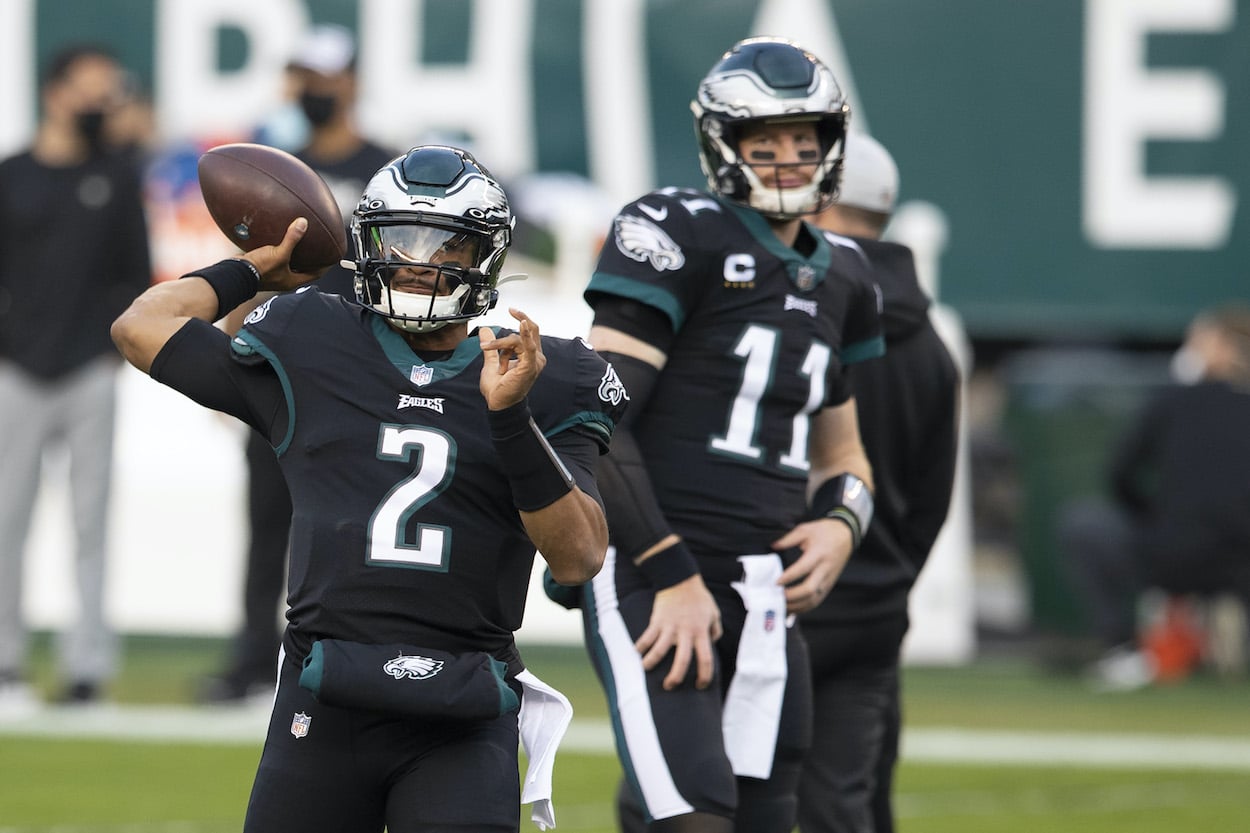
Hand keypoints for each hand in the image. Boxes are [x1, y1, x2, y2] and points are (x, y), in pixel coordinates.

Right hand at [243, 218, 327, 291]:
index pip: (316, 274)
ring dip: (295, 252)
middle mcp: (285, 278)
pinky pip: (276, 255)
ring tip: (300, 240)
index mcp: (293, 280)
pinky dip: (280, 247)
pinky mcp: (264, 266)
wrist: (235, 272)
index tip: (333, 257)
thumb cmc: (259, 270)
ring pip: (289, 262)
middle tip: (318, 247)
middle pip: (303, 268)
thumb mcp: (279, 253)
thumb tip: (303, 223)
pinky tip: (279, 238)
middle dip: (311, 258)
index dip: (325, 265)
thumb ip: (292, 239)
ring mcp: (274, 273)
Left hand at [479, 308, 545, 409]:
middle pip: (529, 331)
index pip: (531, 332)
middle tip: (511, 310)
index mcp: (529, 356)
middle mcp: (535, 358)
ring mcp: (534, 362)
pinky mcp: (529, 366)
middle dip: (521, 318)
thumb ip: (491, 346)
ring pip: (519, 339)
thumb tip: (486, 331)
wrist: (498, 403)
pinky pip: (529, 347)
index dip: (524, 319)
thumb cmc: (499, 389)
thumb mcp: (492, 361)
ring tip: (487, 348)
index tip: (513, 311)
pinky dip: (525, 335)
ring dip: (500, 342)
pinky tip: (522, 325)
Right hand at [635, 574, 721, 689]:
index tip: (700, 685)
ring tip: (646, 668)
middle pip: (682, 661)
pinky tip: (636, 652)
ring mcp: (670, 627)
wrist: (680, 579)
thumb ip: (715, 630)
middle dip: (675, 677)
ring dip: (650, 663)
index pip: (706, 659)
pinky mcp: (657, 621)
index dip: (704, 676)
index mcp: (701, 632)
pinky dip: (640, 646)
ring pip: (659, 651)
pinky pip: (646, 637)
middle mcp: (686, 632)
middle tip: (670, 686)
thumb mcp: (714, 613)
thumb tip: (712, 644)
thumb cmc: (699, 598)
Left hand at [773, 518, 854, 613]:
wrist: (846, 535)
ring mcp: (828, 579)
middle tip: (777, 596)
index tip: (776, 582)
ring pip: (814, 599)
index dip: (789, 577)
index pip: (803, 568)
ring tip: (782, 605)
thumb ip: (788, 539)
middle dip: (792, 596)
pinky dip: (805, 607)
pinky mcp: (829, 585)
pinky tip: (793, 608)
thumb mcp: (805, 529)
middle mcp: (825, 569)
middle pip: (810, 589)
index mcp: (818, 553)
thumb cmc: (825, 531)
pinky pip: (817, 600)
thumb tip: (773, 546)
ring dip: (797, 605)